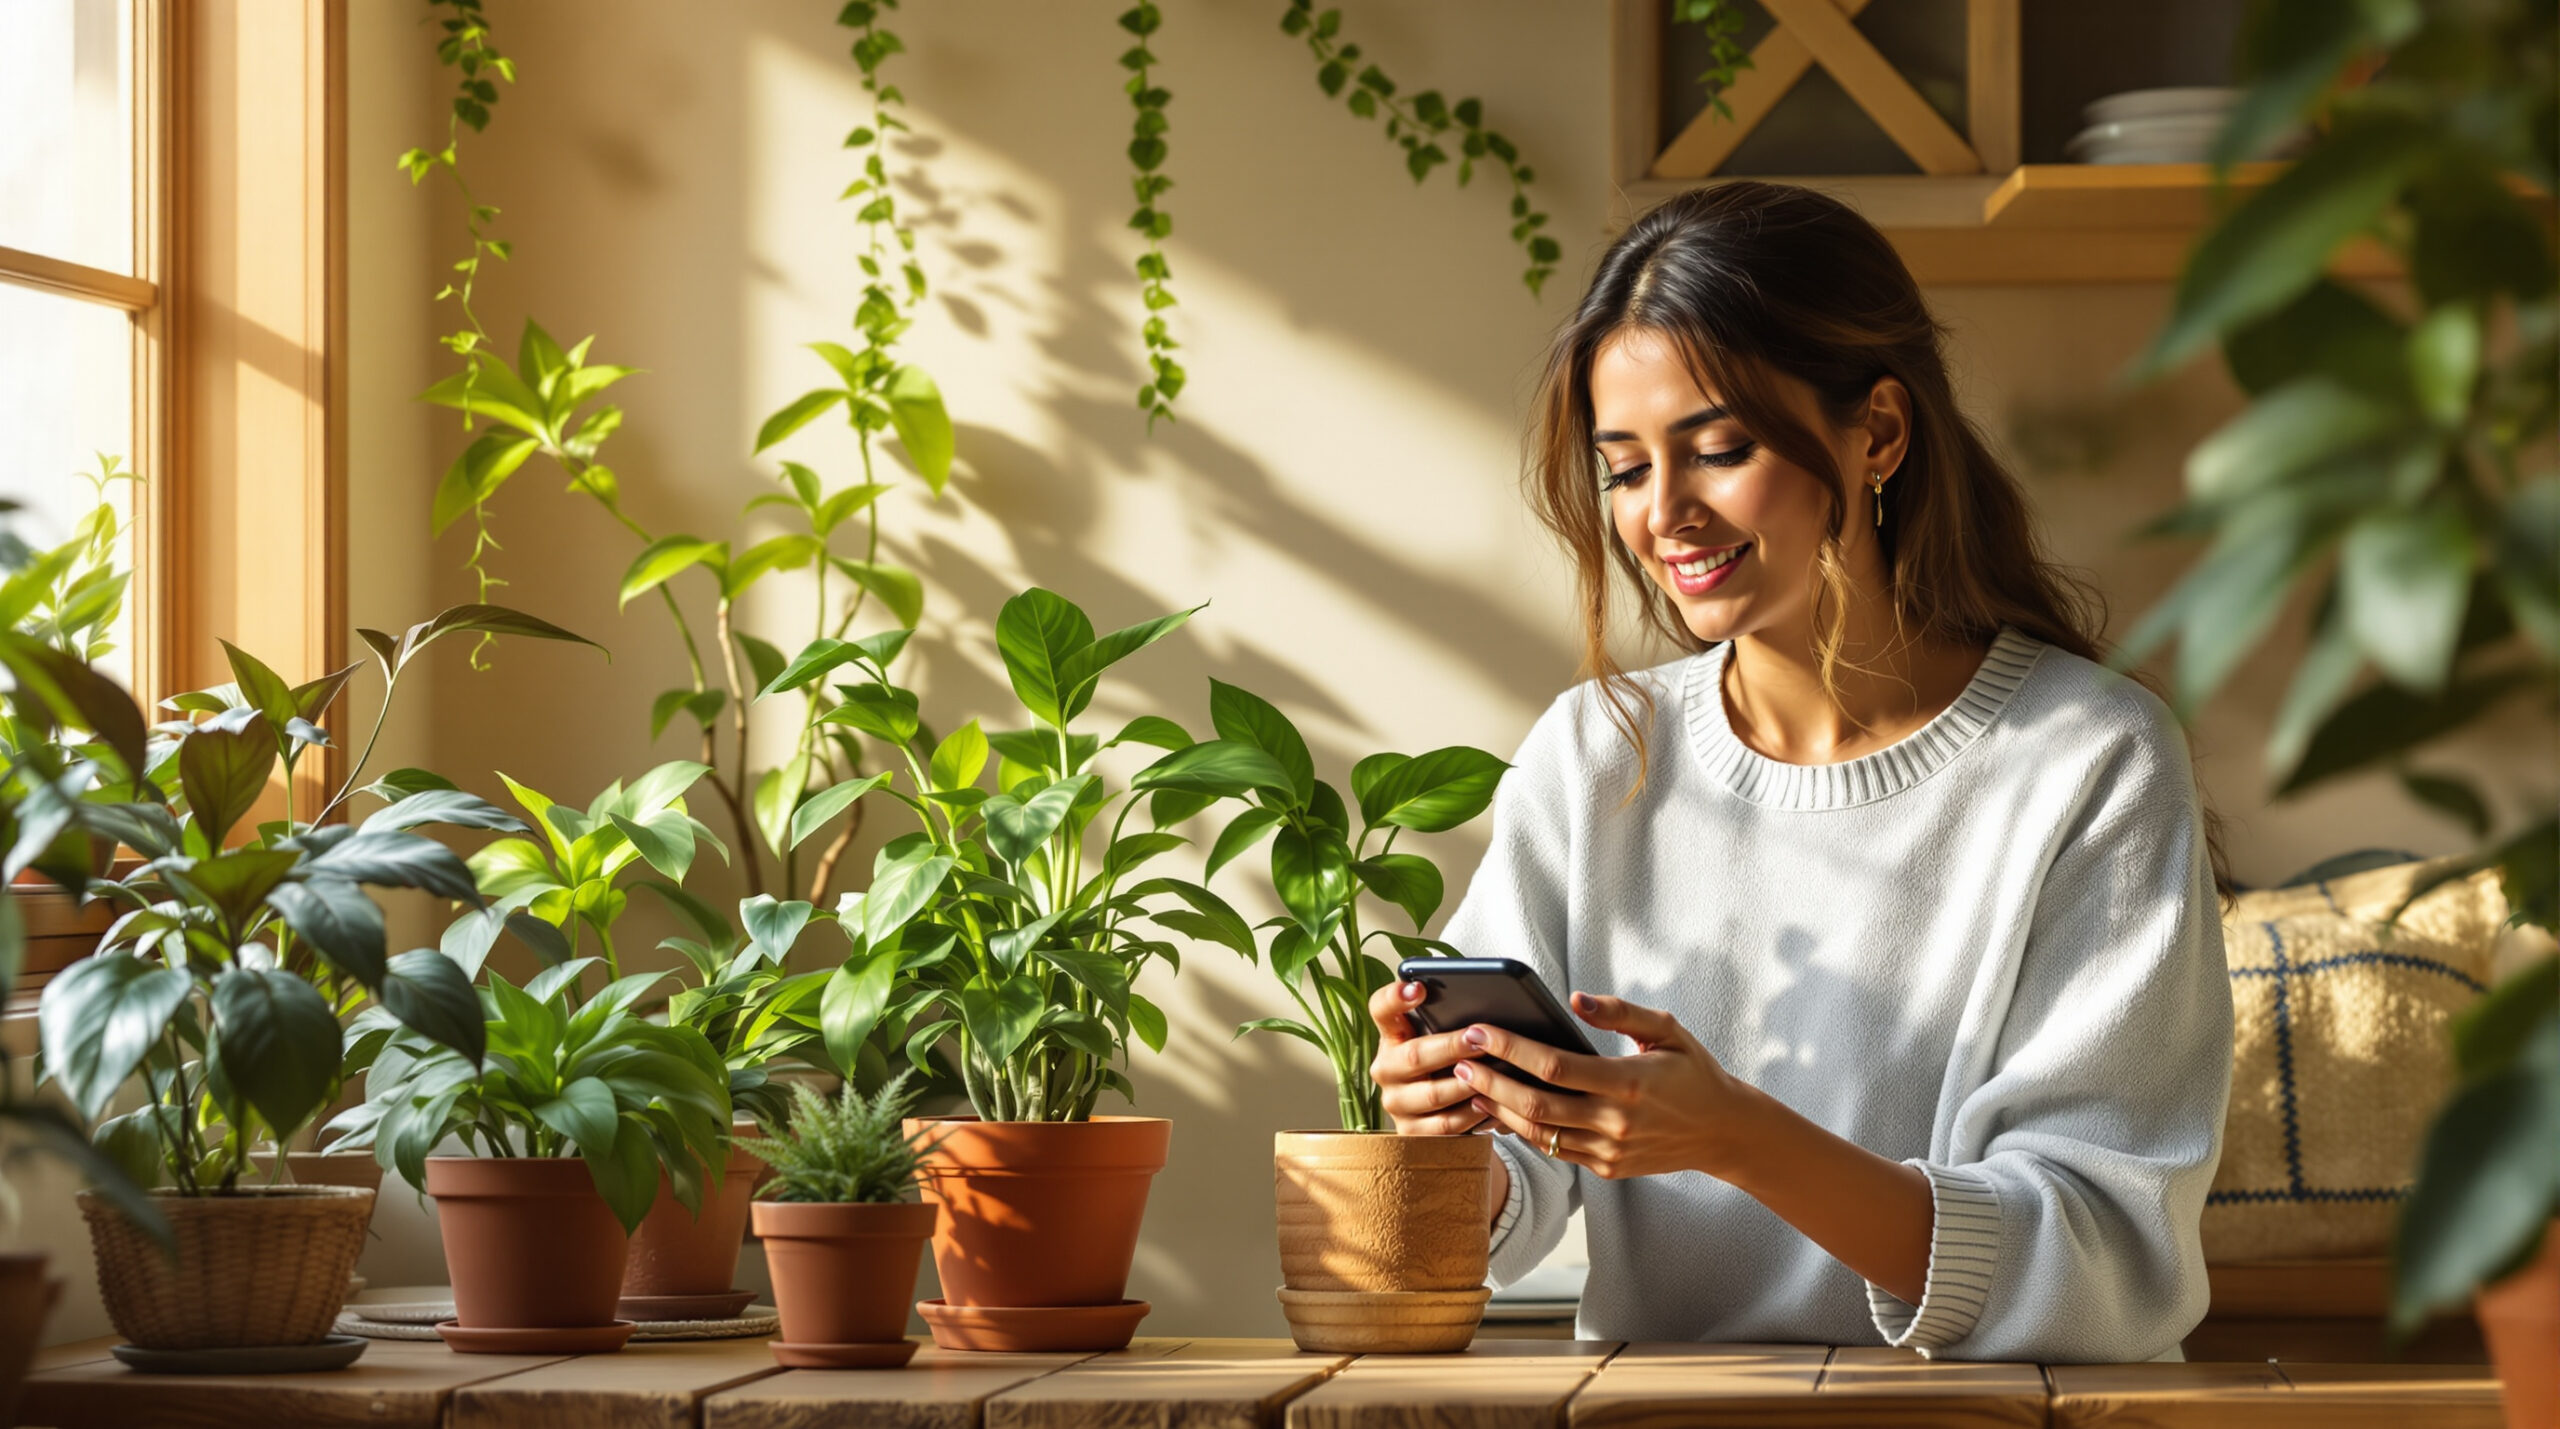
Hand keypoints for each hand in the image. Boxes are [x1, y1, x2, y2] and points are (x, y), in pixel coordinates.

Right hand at [1366, 979, 1489, 1135]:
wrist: (1445, 1113)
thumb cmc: (1450, 1064)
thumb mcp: (1445, 1038)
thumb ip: (1452, 1021)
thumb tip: (1486, 1003)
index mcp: (1392, 1036)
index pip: (1381, 1009)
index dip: (1396, 997)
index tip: (1418, 988)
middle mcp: (1386, 1068)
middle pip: (1414, 1055)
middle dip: (1451, 1047)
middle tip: (1478, 1039)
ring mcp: (1395, 1102)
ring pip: (1433, 1094)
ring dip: (1467, 1084)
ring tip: (1495, 1073)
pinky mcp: (1410, 1133)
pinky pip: (1444, 1125)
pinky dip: (1472, 1114)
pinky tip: (1492, 1104)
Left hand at [1455, 991, 1760, 1181]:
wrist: (1724, 1132)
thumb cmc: (1693, 1072)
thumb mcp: (1667, 1031)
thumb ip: (1621, 1012)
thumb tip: (1574, 998)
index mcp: (1629, 1083)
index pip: (1554, 1066)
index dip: (1511, 1049)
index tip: (1479, 1032)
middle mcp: (1615, 1122)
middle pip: (1535, 1104)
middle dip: (1490, 1082)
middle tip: (1457, 1059)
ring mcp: (1609, 1150)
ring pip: (1538, 1133)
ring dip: (1498, 1109)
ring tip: (1469, 1083)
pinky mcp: (1606, 1168)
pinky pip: (1554, 1150)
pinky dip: (1523, 1130)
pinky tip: (1500, 1109)